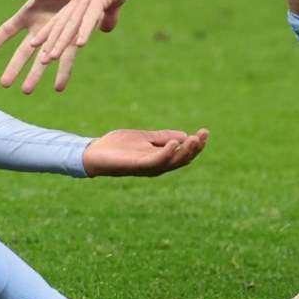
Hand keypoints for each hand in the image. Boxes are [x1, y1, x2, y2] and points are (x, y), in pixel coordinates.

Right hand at [0, 0, 140, 93]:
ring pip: (42, 60)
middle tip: (4, 84)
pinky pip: (66, 59)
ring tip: (26, 91)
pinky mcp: (71, 41)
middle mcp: (39, 30)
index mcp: (28, 15)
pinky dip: (63, 72)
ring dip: (35, 75)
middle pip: (22, 52)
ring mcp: (55, 37)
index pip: (7, 31)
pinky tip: (58, 87)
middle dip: (13, 67)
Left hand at [81, 127, 208, 176]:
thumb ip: (163, 137)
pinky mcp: (136, 166)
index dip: (196, 144)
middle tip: (203, 135)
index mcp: (159, 158)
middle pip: (181, 160)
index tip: (205, 132)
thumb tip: (185, 136)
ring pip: (172, 162)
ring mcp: (147, 167)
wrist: (94, 153)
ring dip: (184, 151)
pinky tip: (173, 143)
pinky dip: (166, 153)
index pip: (183, 153)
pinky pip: (155, 161)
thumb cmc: (118, 146)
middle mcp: (156, 166)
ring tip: (193, 139)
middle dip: (194, 148)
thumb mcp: (145, 137)